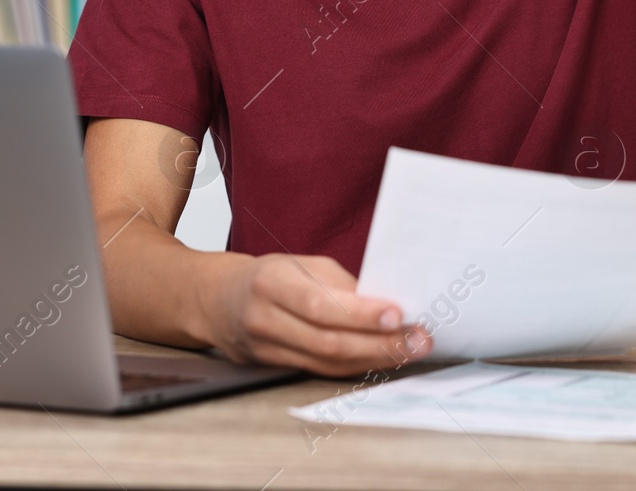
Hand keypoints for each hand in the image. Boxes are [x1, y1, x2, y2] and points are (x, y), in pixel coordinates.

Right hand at [203, 253, 431, 377]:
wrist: (217, 301)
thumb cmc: (267, 276)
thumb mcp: (300, 264)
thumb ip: (339, 284)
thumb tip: (385, 304)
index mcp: (271, 282)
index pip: (320, 304)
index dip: (360, 314)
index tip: (398, 314)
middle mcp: (265, 319)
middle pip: (328, 341)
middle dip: (380, 343)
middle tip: (418, 340)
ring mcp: (266, 349)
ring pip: (328, 363)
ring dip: (375, 359)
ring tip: (410, 351)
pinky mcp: (273, 369)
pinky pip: (321, 371)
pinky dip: (356, 367)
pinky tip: (383, 360)